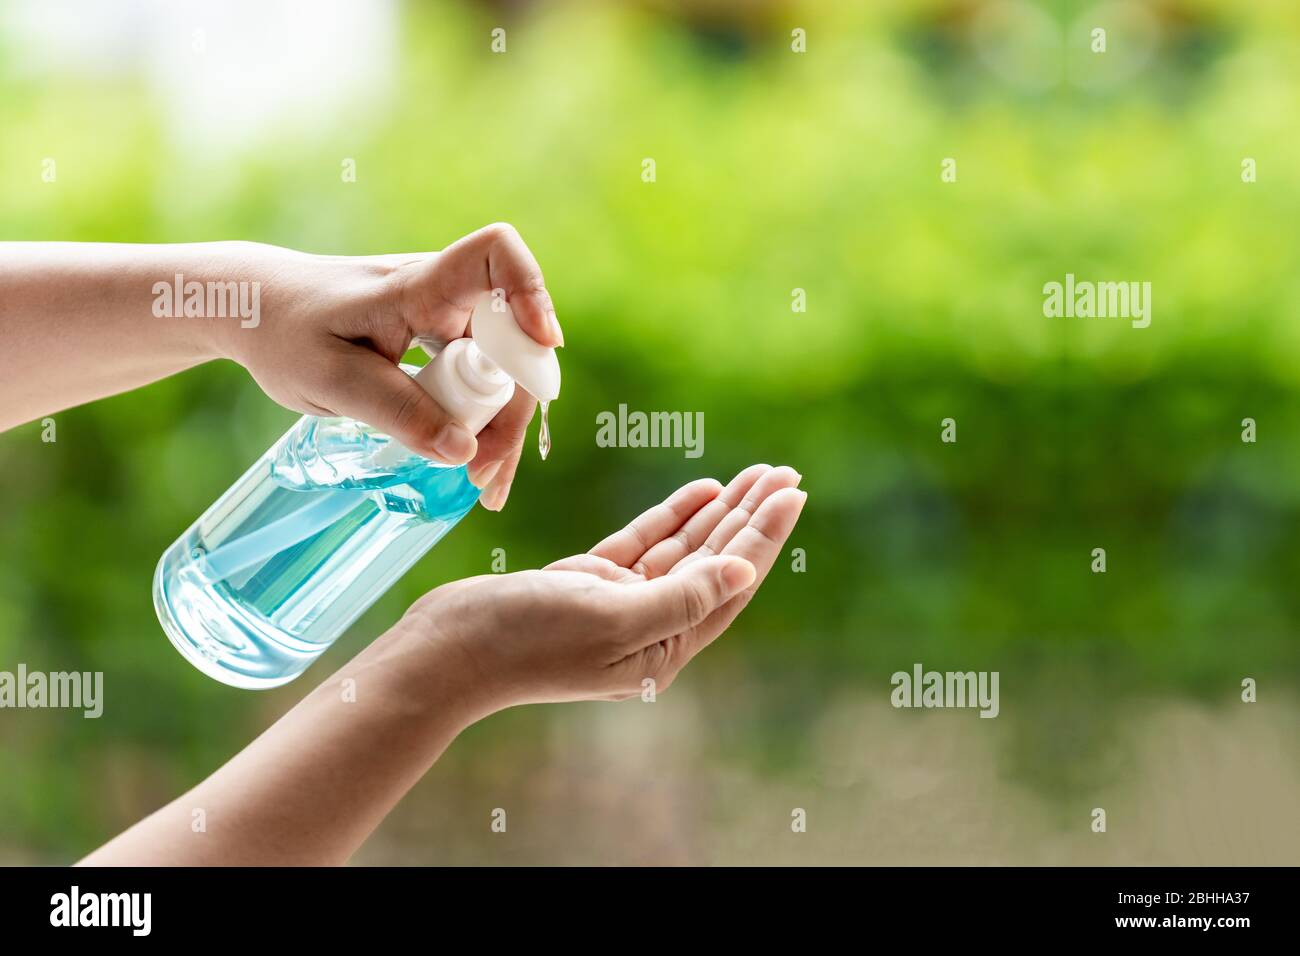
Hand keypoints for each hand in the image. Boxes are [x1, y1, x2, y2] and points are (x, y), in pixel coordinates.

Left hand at [213, 224, 562, 509]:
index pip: (494, 255)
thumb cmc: (285, 333)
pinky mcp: (443, 341)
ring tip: (483, 488)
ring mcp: (448, 318)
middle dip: (512, 410)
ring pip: (502, 370)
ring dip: (502, 428)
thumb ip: (395, 411)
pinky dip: (482, 424)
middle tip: (482, 474)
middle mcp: (445, 294)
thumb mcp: (329, 381)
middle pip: (512, 343)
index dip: (530, 292)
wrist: (257, 310)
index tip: (543, 348)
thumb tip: (464, 451)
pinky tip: (474, 464)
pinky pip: (482, 380)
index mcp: (417, 287)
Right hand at [399, 464, 805, 714]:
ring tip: (757, 474)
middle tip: (785, 472)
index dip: (763, 536)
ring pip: (683, 548)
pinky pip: (644, 544)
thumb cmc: (528, 640)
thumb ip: (683, 597)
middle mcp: (649, 628)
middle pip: (714, 562)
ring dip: (718, 511)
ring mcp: (618, 604)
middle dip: (750, 516)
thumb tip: (746, 573)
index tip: (793, 493)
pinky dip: (672, 516)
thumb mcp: (614, 617)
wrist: (448, 649)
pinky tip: (703, 489)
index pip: (729, 583)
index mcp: (663, 649)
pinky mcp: (588, 583)